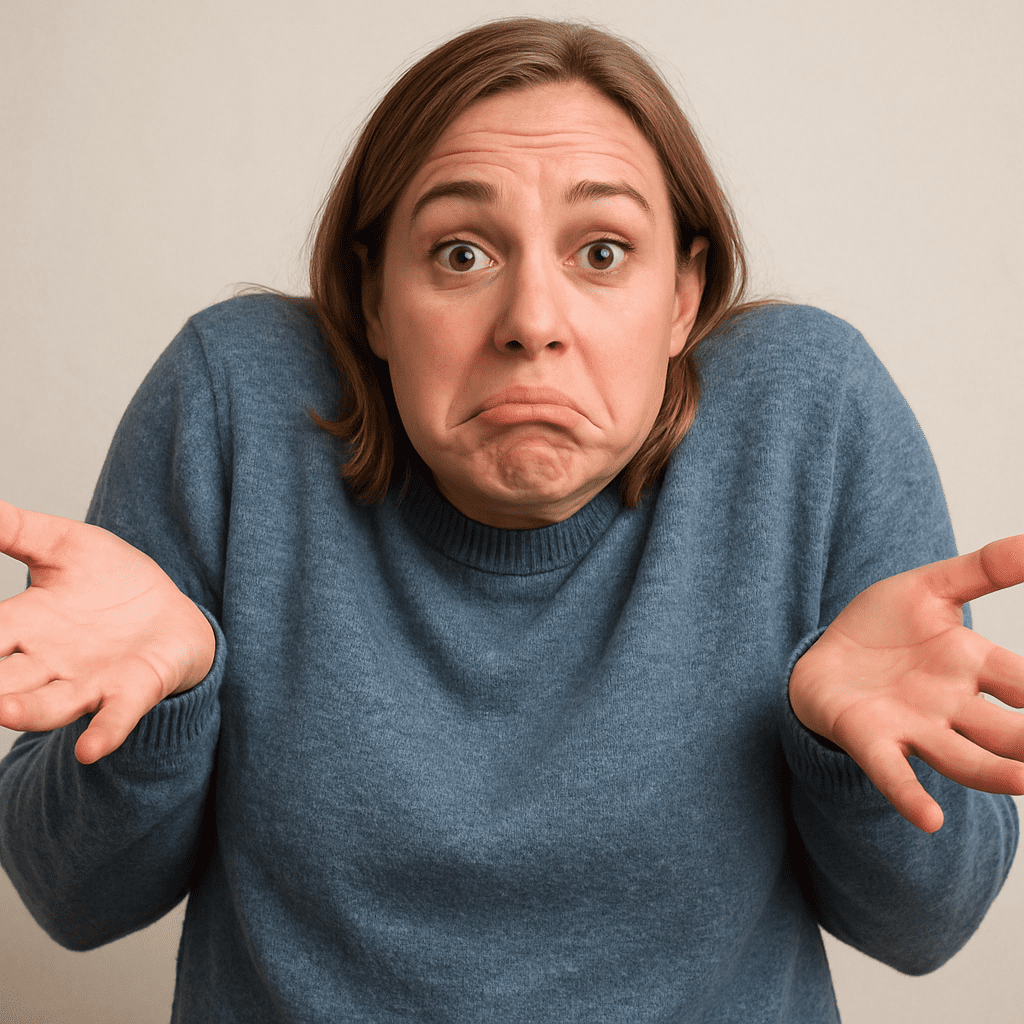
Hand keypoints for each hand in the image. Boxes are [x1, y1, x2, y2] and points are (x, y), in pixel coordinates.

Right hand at [0, 500, 215, 763]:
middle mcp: (46, 663)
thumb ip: (17, 530)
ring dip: (24, 712)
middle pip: (0, 681)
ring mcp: (89, 682)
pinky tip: (89, 749)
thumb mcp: (66, 547)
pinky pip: (115, 717)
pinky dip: (103, 732)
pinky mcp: (133, 691)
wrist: (174, 611)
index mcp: (22, 626)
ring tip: (0, 711)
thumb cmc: (113, 583)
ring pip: (48, 705)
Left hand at [789, 535, 1023, 832]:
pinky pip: (892, 773)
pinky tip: (930, 819)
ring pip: (963, 758)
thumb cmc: (882, 629)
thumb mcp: (929, 589)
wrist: (819, 656)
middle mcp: (951, 705)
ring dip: (995, 774)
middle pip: (1008, 731)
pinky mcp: (869, 739)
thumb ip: (984, 570)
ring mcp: (912, 726)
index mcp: (972, 666)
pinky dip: (910, 794)